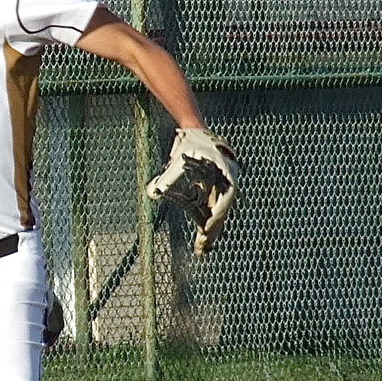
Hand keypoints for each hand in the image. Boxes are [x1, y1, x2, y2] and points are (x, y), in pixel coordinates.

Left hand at [146, 128, 239, 255]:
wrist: (195, 131)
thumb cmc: (190, 143)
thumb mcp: (178, 160)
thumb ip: (167, 178)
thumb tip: (152, 193)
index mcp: (226, 171)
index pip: (227, 197)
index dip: (218, 214)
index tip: (208, 229)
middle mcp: (228, 180)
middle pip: (223, 209)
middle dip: (213, 229)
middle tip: (203, 248)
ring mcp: (222, 186)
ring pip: (218, 212)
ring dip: (210, 230)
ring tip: (201, 249)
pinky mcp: (214, 190)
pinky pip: (212, 209)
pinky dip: (206, 222)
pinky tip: (201, 238)